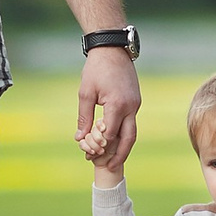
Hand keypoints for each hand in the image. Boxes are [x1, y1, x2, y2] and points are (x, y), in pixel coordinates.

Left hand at [75, 46, 140, 171]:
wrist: (112, 49)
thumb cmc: (96, 69)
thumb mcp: (86, 93)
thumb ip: (84, 117)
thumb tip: (80, 138)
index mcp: (117, 105)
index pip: (110, 134)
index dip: (100, 146)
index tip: (89, 154)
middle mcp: (131, 107)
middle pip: (128, 139)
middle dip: (119, 155)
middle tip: (109, 167)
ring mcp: (135, 104)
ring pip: (132, 132)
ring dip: (123, 147)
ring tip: (113, 158)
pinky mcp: (135, 101)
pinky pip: (131, 122)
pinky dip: (123, 133)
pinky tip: (114, 140)